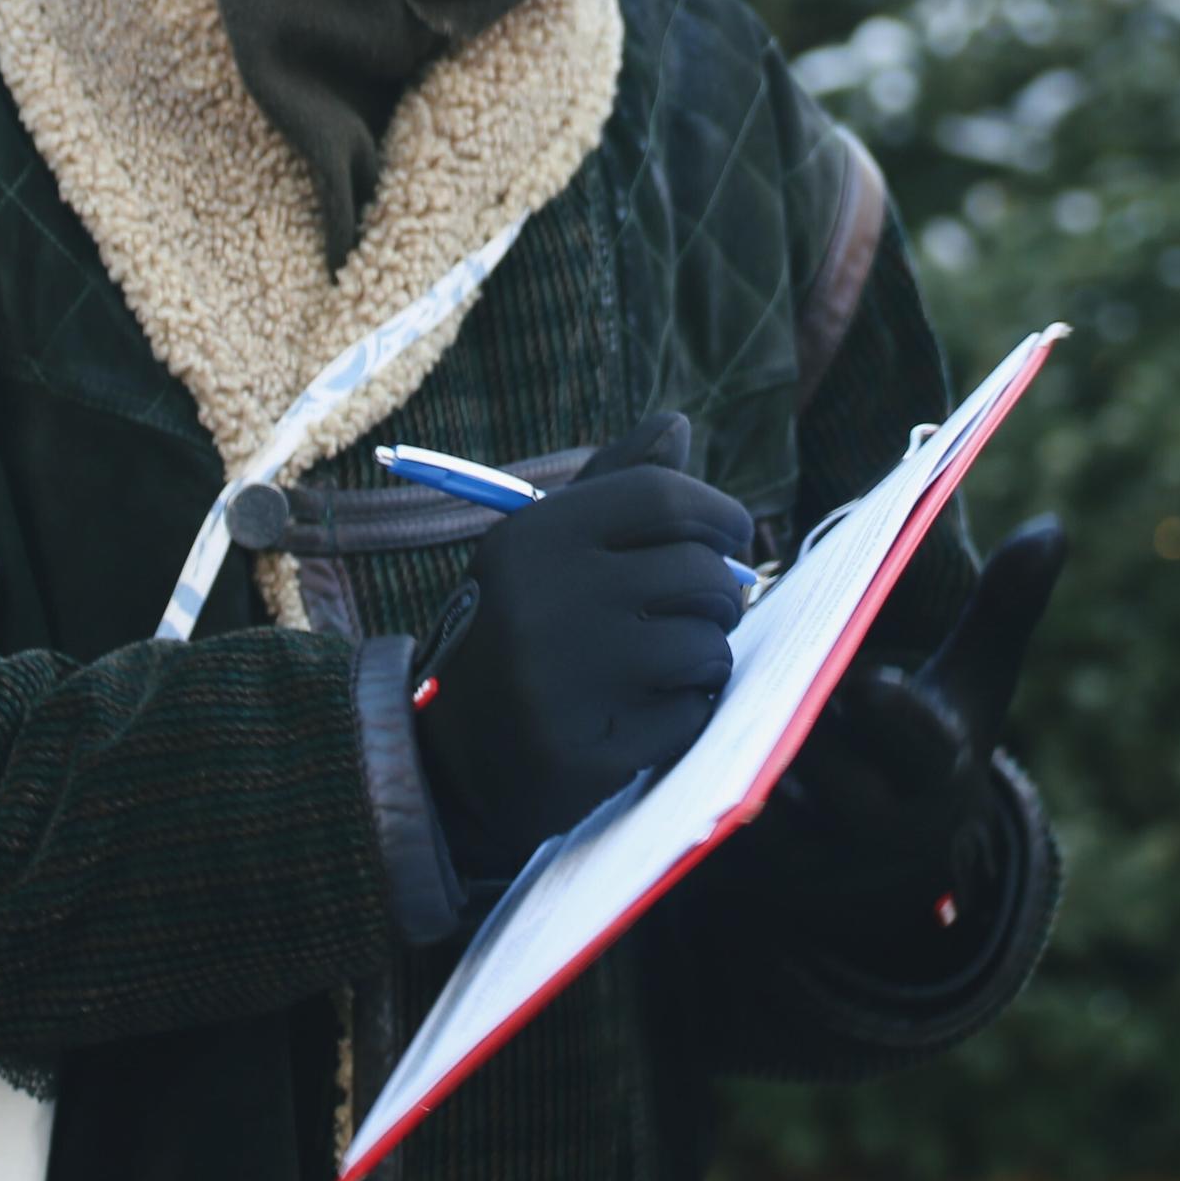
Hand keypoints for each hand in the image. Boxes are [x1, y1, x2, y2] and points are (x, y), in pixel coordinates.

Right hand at [412, 412, 751, 877]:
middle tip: (709, 611)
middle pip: (699, 575)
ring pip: (706, 648)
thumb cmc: (514, 632)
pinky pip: (689, 716)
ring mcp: (564, 682)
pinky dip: (683, 714)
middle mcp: (545, 603)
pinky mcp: (587, 752)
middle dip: (723, 595)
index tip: (733, 537)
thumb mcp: (542, 551)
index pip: (662, 497)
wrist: (447, 755)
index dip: (719, 514)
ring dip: (706, 657)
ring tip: (670, 664)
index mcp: (533, 540)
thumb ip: (613, 487)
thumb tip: (678, 425)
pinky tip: (643, 713)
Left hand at [714, 517, 1064, 934]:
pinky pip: (704, 828)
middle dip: (792, 716)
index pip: (918, 745)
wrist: (880, 866)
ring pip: (762, 799)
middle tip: (746, 660)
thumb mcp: (973, 687)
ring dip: (728, 742)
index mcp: (934, 773)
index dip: (889, 715)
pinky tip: (657, 716)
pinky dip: (685, 775)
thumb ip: (1004, 609)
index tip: (859, 676)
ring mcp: (808, 858)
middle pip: (828, 769)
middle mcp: (876, 825)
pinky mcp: (742, 878)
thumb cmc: (926, 744)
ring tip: (693, 683)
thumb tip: (1052, 525)